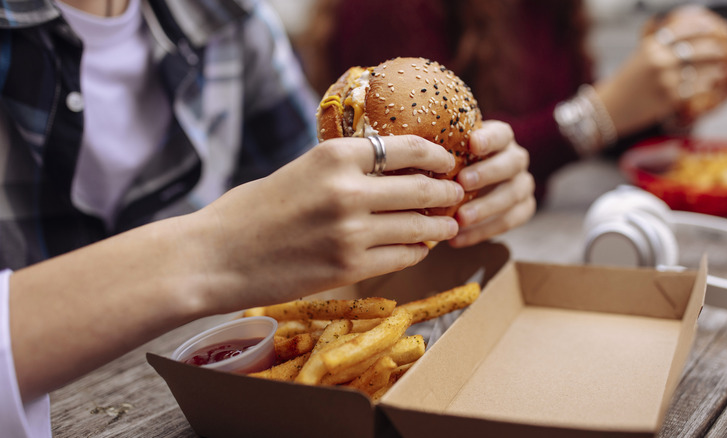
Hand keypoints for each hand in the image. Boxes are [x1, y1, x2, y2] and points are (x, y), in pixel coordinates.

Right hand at [196, 135, 464, 308]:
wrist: (216, 256)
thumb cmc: (252, 211)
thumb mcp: (299, 170)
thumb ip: (344, 168)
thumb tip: (394, 169)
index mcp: (333, 155)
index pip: (407, 148)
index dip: (437, 155)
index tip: (447, 162)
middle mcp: (348, 190)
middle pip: (422, 188)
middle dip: (447, 193)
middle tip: (457, 195)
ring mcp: (351, 232)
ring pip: (419, 226)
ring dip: (440, 226)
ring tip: (447, 225)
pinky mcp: (349, 268)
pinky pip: (403, 256)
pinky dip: (418, 250)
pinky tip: (419, 247)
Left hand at [449, 120, 535, 246]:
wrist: (467, 188)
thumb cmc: (451, 164)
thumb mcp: (448, 154)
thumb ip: (440, 150)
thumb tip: (412, 148)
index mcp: (501, 138)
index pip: (501, 133)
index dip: (490, 138)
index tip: (472, 144)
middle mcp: (516, 159)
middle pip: (511, 164)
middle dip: (486, 174)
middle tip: (461, 183)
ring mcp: (523, 184)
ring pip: (512, 196)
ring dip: (485, 208)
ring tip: (459, 219)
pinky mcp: (524, 209)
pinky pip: (509, 222)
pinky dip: (483, 232)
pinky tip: (457, 239)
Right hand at [595, 5, 726, 135]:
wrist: (609, 109)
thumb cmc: (626, 83)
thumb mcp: (640, 56)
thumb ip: (660, 42)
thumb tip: (684, 27)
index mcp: (652, 46)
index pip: (686, 29)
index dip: (706, 28)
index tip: (718, 30)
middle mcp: (659, 60)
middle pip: (701, 49)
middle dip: (720, 49)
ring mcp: (665, 80)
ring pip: (704, 70)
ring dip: (719, 68)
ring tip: (725, 68)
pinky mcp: (670, 99)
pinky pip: (699, 89)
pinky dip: (710, 86)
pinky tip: (713, 85)